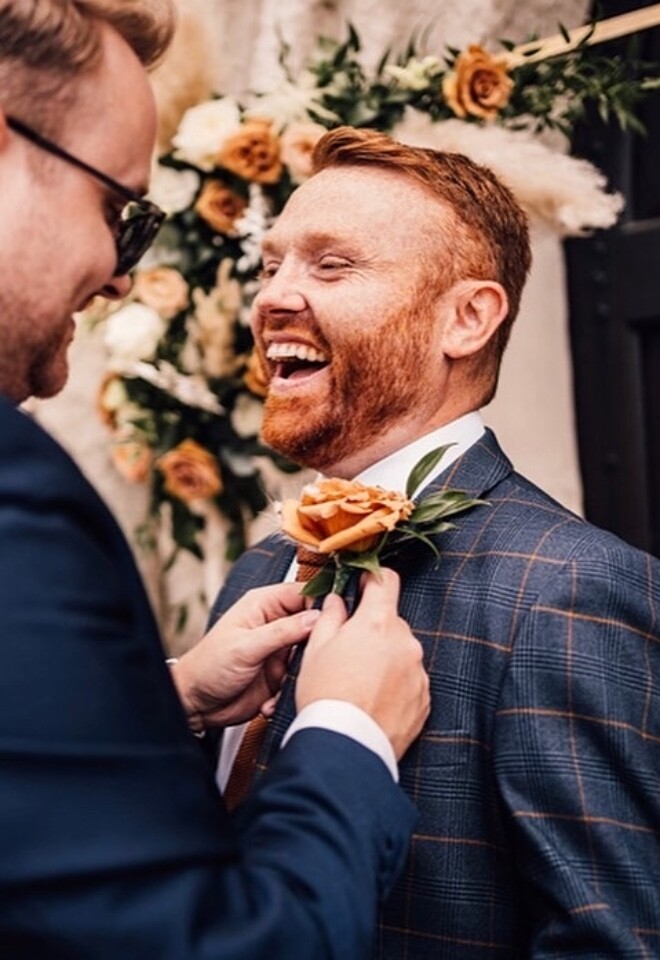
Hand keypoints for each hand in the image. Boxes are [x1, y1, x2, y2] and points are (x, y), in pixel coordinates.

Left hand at [170, 584, 319, 728]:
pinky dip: (290, 691)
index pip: (303, 593)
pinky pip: (299, 678)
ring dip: (302, 672)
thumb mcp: (246, 646)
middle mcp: (274, 625)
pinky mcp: (280, 674)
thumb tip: (316, 617)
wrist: (195, 704)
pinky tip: (271, 702)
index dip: (321, 603)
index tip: (335, 619)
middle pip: (312, 624)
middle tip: (316, 658)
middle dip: (316, 643)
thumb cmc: (208, 667)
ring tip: (288, 684)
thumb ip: (282, 632)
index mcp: (263, 606)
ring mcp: (279, 650)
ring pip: (309, 653)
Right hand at [296, 569, 429, 759]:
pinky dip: (394, 685)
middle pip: (391, 622)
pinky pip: (409, 681)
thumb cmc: (326, 697)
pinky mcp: (424, 698)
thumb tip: (336, 602)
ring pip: (401, 652)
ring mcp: (418, 671)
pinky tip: (372, 699)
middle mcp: (405, 642)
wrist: (346, 747)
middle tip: (348, 650)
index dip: (372, 578)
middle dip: (372, 630)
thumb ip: (330, 618)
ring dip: (385, 659)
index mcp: (377, 623)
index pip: (386, 581)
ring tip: (358, 683)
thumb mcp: (315, 650)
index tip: (364, 584)